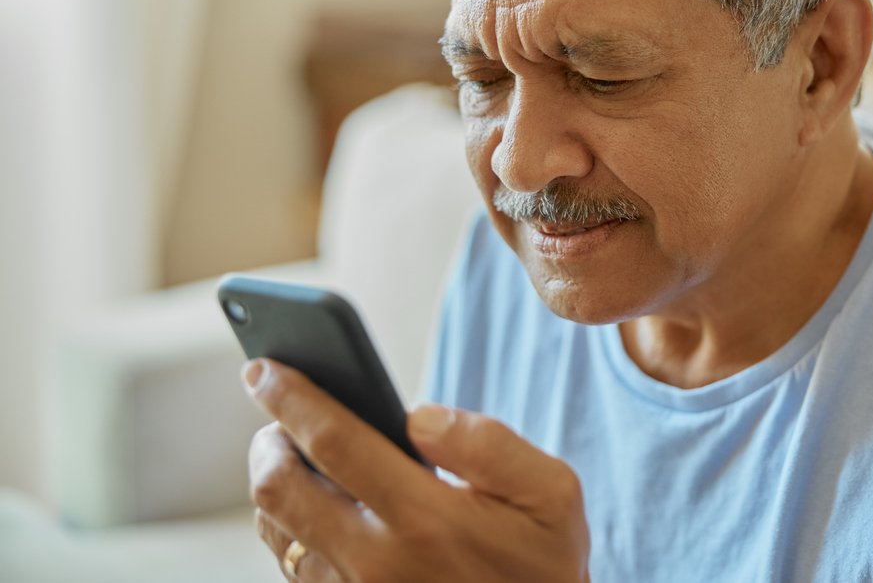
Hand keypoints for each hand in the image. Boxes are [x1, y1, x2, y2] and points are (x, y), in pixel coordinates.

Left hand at [243, 359, 589, 581]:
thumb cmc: (543, 563)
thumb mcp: (550, 494)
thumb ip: (486, 442)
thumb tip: (416, 414)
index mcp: (427, 519)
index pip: (334, 442)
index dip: (291, 397)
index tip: (263, 368)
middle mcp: (376, 562)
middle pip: (277, 488)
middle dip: (267, 439)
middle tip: (277, 416)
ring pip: (274, 529)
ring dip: (272, 483)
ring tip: (293, 454)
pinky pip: (292, 565)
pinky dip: (288, 524)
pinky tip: (314, 504)